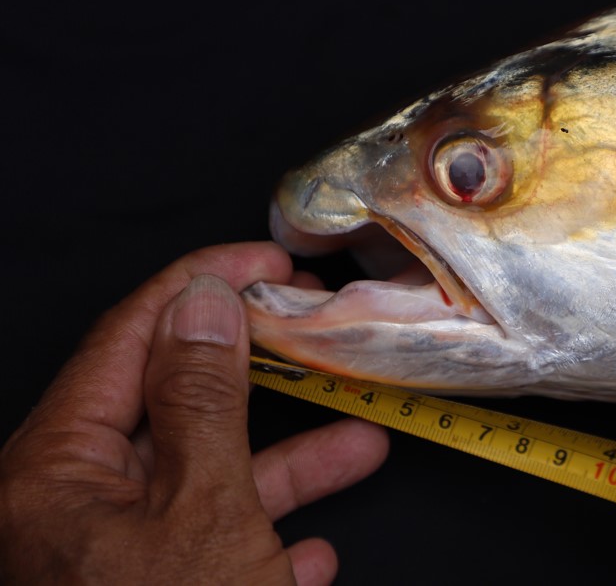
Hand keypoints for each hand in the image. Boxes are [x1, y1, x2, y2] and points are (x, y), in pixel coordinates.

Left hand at [0, 243, 389, 584]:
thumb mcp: (205, 511)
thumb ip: (204, 401)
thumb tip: (204, 305)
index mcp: (57, 470)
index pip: (130, 337)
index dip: (202, 285)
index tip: (265, 263)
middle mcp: (71, 504)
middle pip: (173, 406)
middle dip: (260, 376)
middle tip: (309, 328)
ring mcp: (109, 552)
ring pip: (204, 480)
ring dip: (287, 466)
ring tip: (359, 442)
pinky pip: (211, 543)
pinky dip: (265, 538)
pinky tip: (312, 550)